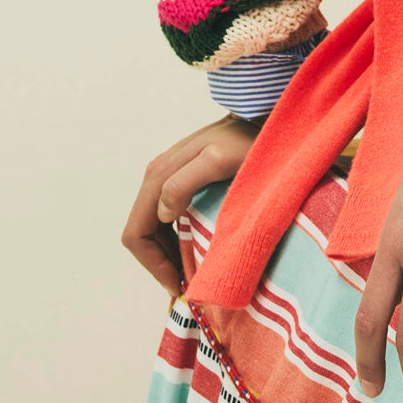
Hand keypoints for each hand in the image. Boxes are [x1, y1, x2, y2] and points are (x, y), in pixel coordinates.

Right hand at [123, 111, 265, 294]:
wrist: (265, 118)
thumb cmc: (247, 139)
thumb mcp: (219, 159)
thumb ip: (185, 182)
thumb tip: (162, 213)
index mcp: (159, 175)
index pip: (137, 232)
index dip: (153, 264)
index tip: (177, 285)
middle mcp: (156, 176)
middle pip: (141, 233)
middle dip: (158, 263)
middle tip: (184, 285)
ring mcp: (168, 177)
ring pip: (153, 228)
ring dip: (166, 254)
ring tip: (190, 273)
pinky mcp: (183, 179)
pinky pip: (167, 218)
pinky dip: (175, 240)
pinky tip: (194, 250)